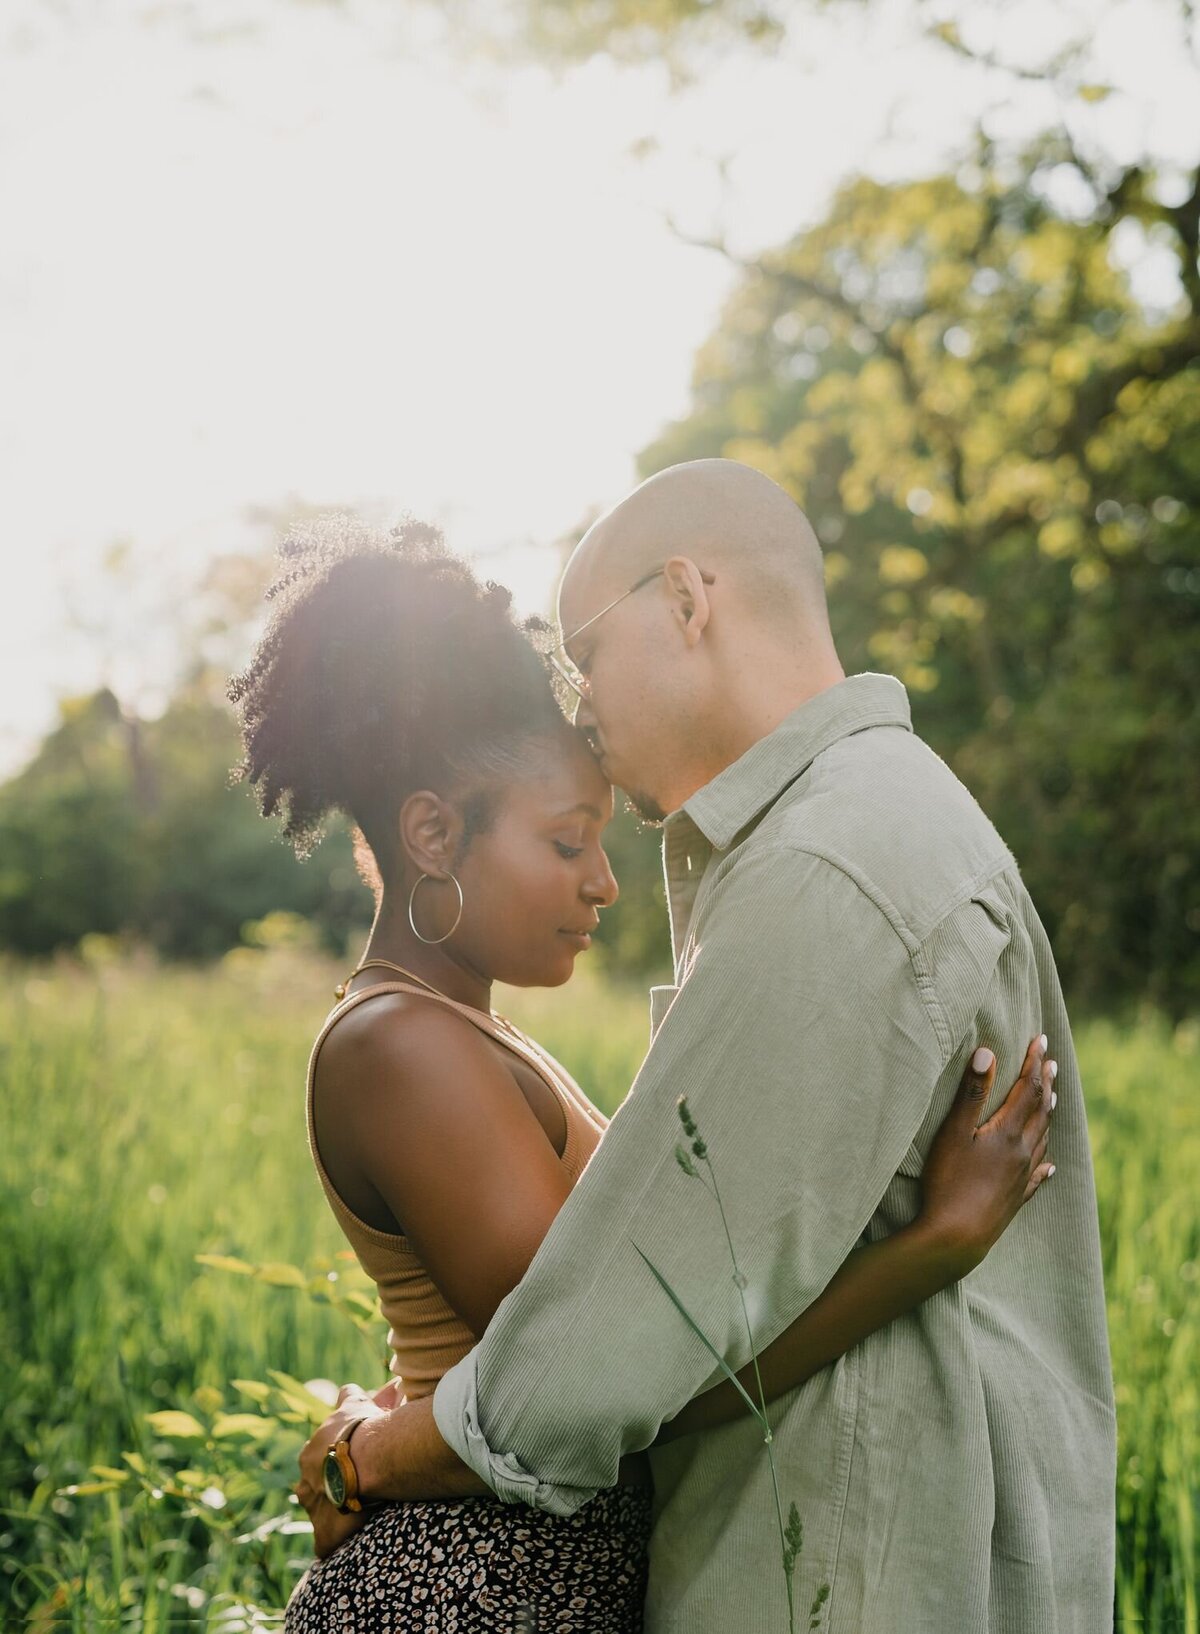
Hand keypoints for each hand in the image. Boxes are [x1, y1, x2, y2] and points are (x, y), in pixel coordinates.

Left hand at [295, 1382, 386, 1559]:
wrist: (369, 1457)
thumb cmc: (364, 1428)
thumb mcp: (356, 1402)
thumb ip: (350, 1395)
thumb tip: (363, 1385)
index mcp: (310, 1453)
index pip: (318, 1457)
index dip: (334, 1457)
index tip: (349, 1459)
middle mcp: (305, 1481)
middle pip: (314, 1486)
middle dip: (330, 1486)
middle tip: (357, 1486)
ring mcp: (312, 1509)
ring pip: (318, 1513)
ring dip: (332, 1512)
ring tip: (355, 1513)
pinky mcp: (323, 1533)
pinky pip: (326, 1544)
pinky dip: (334, 1543)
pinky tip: (349, 1542)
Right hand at [917, 1035, 1056, 1273]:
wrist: (955, 1238)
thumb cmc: (947, 1182)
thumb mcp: (953, 1132)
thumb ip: (971, 1093)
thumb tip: (987, 1053)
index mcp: (1007, 1133)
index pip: (1027, 1089)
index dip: (1034, 1063)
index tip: (1041, 1040)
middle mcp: (1022, 1153)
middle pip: (1040, 1111)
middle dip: (1045, 1084)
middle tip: (1051, 1063)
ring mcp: (1022, 1178)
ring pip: (1042, 1139)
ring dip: (1047, 1115)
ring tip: (1051, 1100)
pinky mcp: (1016, 1199)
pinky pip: (1038, 1176)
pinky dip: (1045, 1162)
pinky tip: (1050, 1165)